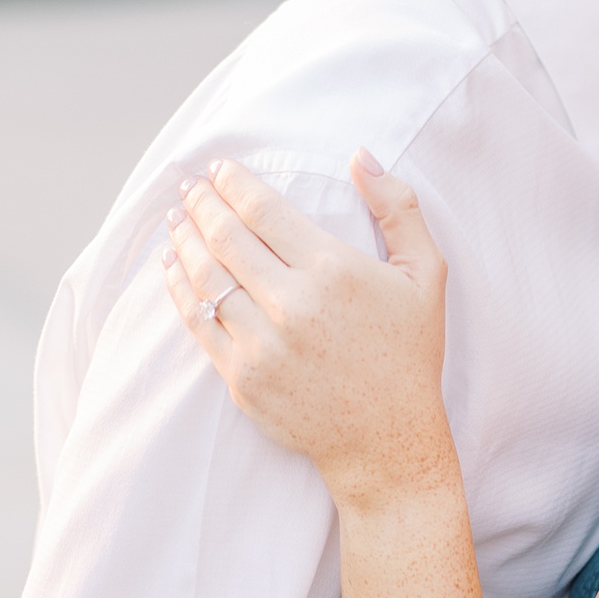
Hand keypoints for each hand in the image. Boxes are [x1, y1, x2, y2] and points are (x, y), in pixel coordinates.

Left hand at [162, 154, 453, 509]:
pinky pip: (198, 322)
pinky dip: (180, 289)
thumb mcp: (426, 274)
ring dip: (184, 240)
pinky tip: (172, 267)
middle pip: (227, 237)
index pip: (264, 210)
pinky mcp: (241, 377)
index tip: (219, 168)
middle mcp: (292, 304)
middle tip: (189, 185)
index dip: (234, 182)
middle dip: (201, 203)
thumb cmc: (410, 352)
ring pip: (206, 277)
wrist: (388, 440)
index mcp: (334, 270)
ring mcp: (262, 343)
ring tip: (176, 218)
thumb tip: (361, 156)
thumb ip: (399, 209)